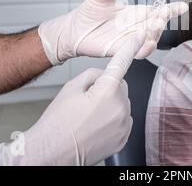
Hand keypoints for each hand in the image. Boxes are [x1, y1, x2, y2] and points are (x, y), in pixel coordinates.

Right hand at [0, 30, 145, 165]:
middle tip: (87, 100)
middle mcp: (120, 108)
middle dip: (107, 88)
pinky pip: (124, 119)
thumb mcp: (70, 88)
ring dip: (111, 105)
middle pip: (120, 86)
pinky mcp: (124, 138)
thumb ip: (93, 74)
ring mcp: (123, 125)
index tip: (139, 37)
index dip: (130, 48)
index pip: (121, 63)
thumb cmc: (56, 123)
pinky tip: (96, 126)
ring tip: (89, 116)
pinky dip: (114, 119)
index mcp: (107, 92)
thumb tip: (105, 75)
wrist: (52, 154)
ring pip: (123, 103)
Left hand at [38, 0, 187, 64]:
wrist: (73, 31)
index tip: (183, 6)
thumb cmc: (89, 13)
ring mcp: (131, 40)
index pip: (158, 10)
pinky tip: (147, 45)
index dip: (172, 9)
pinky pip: (136, 52)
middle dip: (161, 21)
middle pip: (156, 25)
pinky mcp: (121, 51)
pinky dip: (143, 50)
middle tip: (161, 16)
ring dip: (154, 34)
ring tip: (154, 26)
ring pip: (149, 39)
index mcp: (137, 13)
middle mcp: (138, 27)